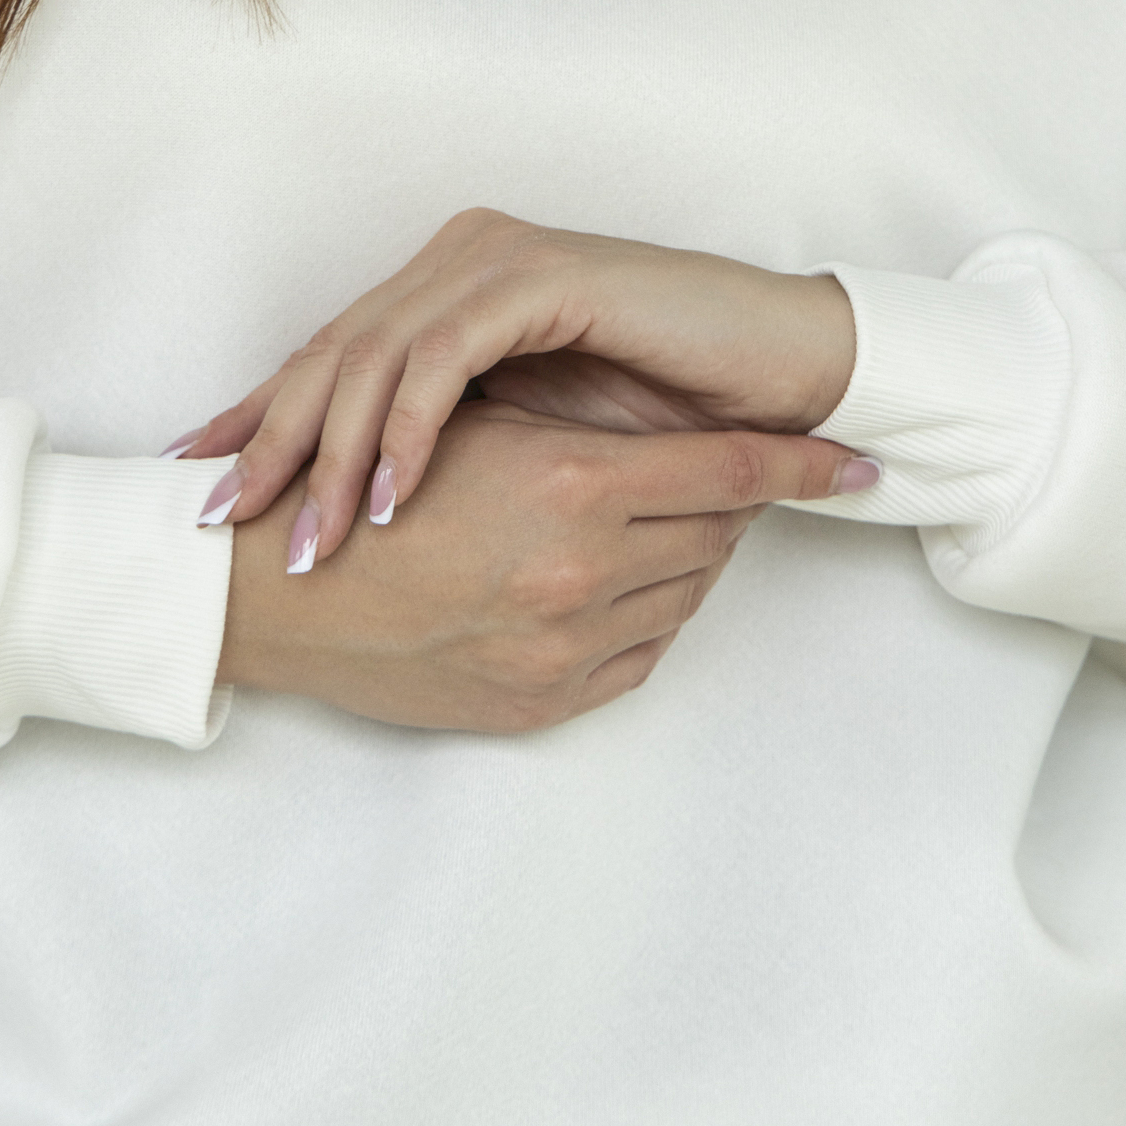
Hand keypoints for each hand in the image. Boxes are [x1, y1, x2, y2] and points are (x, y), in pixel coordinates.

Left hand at [176, 210, 865, 565]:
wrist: (776, 374)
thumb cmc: (663, 414)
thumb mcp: (528, 442)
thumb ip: (451, 447)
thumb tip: (353, 507)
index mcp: (442, 290)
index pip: (331, 359)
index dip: (262, 423)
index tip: (202, 492)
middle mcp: (456, 259)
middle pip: (332, 355)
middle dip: (272, 445)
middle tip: (225, 525)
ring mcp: (495, 259)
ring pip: (376, 357)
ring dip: (338, 457)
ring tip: (309, 539)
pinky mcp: (539, 275)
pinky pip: (447, 355)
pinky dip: (413, 430)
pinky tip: (393, 496)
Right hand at [215, 400, 861, 732]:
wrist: (271, 591)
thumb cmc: (360, 487)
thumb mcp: (471, 424)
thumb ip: (574, 426)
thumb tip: (669, 435)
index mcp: (571, 486)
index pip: (730, 473)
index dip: (799, 465)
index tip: (853, 464)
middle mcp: (583, 572)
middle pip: (715, 532)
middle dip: (727, 498)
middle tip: (721, 468)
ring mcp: (567, 646)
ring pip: (683, 592)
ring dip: (683, 553)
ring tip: (652, 519)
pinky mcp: (544, 701)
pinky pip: (639, 651)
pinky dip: (644, 611)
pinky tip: (616, 579)